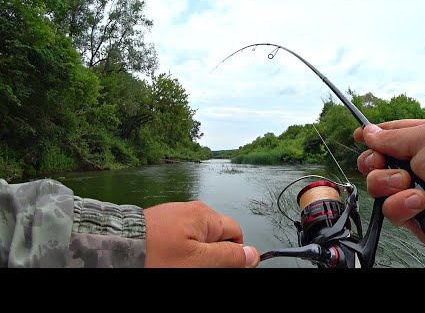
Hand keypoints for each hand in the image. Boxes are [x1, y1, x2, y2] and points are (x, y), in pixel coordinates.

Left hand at [144, 201, 259, 266]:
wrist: (116, 245)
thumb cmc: (157, 255)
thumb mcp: (198, 261)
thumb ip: (228, 257)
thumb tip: (254, 255)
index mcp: (207, 216)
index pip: (236, 233)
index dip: (235, 254)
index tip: (223, 269)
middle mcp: (194, 210)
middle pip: (218, 235)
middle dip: (213, 255)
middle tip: (196, 267)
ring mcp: (177, 214)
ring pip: (199, 237)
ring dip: (196, 253)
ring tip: (179, 263)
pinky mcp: (163, 220)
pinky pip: (182, 235)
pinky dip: (181, 248)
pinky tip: (169, 257)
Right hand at [354, 119, 424, 246]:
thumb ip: (393, 136)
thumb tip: (369, 132)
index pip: (391, 134)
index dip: (373, 135)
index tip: (359, 136)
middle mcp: (418, 165)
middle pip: (377, 162)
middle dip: (375, 163)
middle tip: (382, 163)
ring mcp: (415, 190)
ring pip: (378, 187)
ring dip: (390, 185)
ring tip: (412, 187)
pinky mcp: (415, 215)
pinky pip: (390, 210)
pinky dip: (402, 206)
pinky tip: (419, 205)